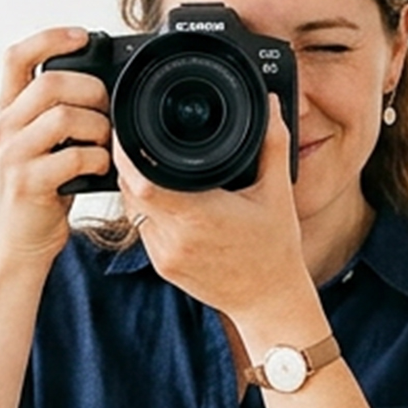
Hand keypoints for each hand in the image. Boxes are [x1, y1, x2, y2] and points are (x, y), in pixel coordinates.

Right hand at [0, 27, 111, 264]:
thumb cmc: (39, 193)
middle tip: (106, 112)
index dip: (50, 38)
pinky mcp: (29, 183)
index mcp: (6, 113)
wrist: (19, 246)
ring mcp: (13, 156)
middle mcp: (3, 128)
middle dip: (91, 91)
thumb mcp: (39, 146)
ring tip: (105, 145)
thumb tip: (101, 88)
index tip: (83, 36)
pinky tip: (99, 169)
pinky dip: (98, 160)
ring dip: (99, 128)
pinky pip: (75, 156)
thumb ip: (54, 115)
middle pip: (50, 82)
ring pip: (65, 116)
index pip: (17, 56)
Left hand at [115, 95, 315, 323]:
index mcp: (199, 216)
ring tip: (157, 169)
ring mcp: (165, 256)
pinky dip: (148, 210)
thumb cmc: (276, 250)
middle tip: (143, 142)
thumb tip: (270, 105)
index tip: (131, 131)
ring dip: (138, 188)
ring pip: (132, 210)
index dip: (128, 154)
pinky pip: (143, 229)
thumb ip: (273, 143)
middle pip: (129, 191)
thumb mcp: (278, 192)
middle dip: (132, 164)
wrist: (270, 301)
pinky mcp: (163, 266)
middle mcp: (175, 238)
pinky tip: (169, 201)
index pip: (141, 181)